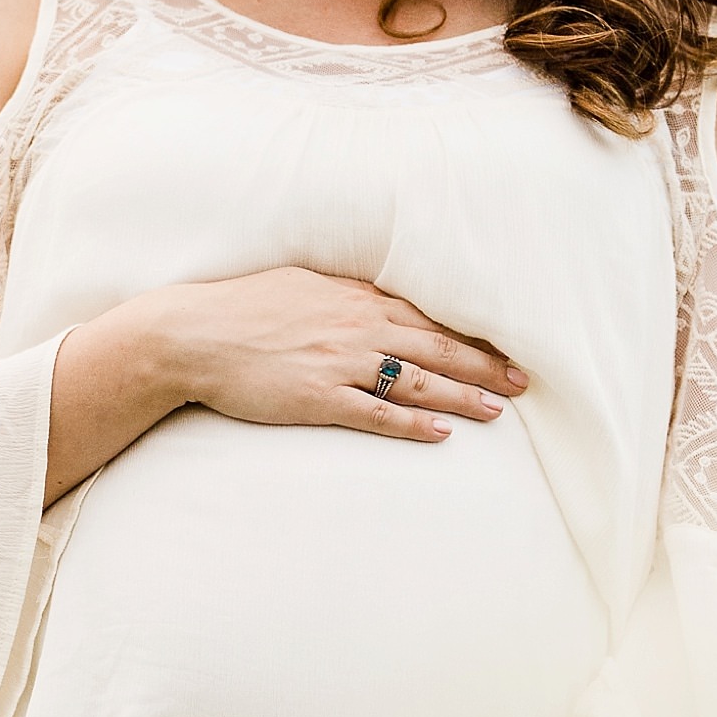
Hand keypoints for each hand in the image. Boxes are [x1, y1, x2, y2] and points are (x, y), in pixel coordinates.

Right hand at [46, 269, 526, 502]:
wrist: (192, 334)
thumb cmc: (241, 307)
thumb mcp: (300, 284)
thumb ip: (342, 294)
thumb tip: (374, 299)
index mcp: (354, 298)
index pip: (427, 317)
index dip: (471, 334)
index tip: (505, 346)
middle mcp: (357, 327)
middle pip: (436, 347)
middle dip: (485, 365)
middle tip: (524, 381)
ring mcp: (340, 363)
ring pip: (417, 380)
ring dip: (462, 395)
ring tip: (498, 410)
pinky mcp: (318, 398)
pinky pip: (377, 413)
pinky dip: (413, 423)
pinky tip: (443, 432)